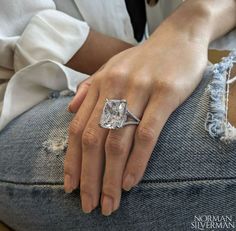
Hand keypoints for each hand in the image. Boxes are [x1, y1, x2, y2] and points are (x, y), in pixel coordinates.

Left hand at [64, 22, 208, 215]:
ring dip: (110, 177)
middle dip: (88, 177)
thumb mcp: (111, 68)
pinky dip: (136, 162)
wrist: (177, 38)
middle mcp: (114, 87)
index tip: (70, 187)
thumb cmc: (144, 59)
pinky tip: (130, 183)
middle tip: (89, 205)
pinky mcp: (164, 94)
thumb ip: (89, 89)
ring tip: (109, 202)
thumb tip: (70, 110)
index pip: (77, 129)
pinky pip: (145, 134)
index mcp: (100, 84)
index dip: (71, 161)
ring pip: (117, 142)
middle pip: (93, 140)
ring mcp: (139, 90)